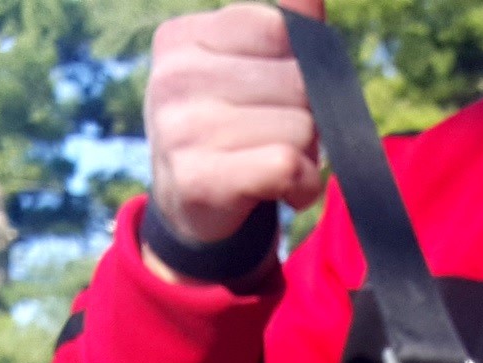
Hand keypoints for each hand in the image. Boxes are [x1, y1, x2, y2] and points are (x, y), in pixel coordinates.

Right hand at [146, 0, 325, 254]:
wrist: (189, 213)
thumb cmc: (227, 131)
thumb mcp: (244, 71)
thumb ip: (283, 30)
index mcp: (183, 38)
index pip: (279, 29)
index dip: (300, 67)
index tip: (279, 96)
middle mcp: (174, 78)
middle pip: (298, 80)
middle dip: (307, 115)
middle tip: (279, 139)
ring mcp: (182, 129)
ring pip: (300, 126)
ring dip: (308, 156)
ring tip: (276, 168)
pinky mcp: (199, 179)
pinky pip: (288, 165)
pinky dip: (305, 186)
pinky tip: (286, 192)